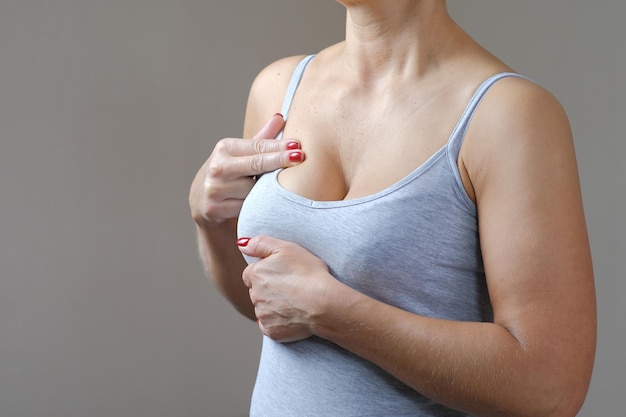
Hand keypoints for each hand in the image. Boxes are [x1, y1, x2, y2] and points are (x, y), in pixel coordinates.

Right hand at [189, 114, 304, 225]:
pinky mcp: (214, 209)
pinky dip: (254, 206)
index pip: (257, 146)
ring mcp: (214, 189)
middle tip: (300, 157)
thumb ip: (262, 139)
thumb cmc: (230, 172)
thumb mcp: (242, 153)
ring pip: (253, 190)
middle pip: (256, 164)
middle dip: (279, 161)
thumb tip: (280, 117)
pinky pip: (247, 208)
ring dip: (265, 190)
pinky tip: (257, 204)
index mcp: (224, 148)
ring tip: (266, 189)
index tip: (296, 146)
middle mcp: (217, 167)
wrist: (202, 199)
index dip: (278, 147)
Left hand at [238, 235, 335, 342]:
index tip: (282, 274)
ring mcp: (262, 315)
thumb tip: (241, 244)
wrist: (325, 304)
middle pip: (256, 291)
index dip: (266, 272)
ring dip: (274, 305)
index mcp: (256, 274)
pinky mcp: (271, 331)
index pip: (251, 273)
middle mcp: (254, 295)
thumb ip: (261, 243)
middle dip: (269, 289)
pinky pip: (270, 326)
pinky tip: (293, 315)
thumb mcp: (287, 248)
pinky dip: (279, 322)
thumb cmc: (310, 274)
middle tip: (292, 286)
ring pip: (263, 309)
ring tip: (296, 301)